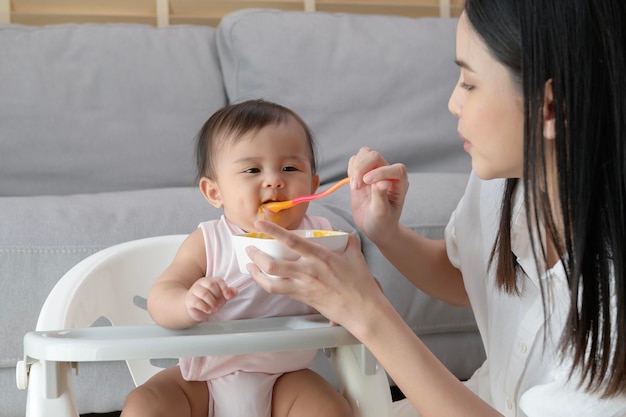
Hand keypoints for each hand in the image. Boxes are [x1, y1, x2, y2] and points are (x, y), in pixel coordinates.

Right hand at [184, 277, 237, 321]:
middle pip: (211, 285)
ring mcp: (194, 291)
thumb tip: (235, 291)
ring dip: (212, 302)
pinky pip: (197, 302)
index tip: (228, 297)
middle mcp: (201, 283)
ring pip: (204, 293)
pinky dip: (205, 307)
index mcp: (210, 281)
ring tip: (214, 309)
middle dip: (217, 296)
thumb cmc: (209, 301)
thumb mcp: (221, 297)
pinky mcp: (189, 300)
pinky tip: (208, 311)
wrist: (195, 308)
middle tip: (219, 304)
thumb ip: (229, 293)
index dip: (225, 289)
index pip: (219, 281)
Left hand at [245, 220, 384, 331]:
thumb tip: (341, 233)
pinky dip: (266, 284)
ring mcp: (303, 287)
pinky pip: (278, 291)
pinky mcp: (302, 298)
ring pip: (271, 282)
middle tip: (249, 248)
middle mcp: (308, 272)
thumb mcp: (355, 255)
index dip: (273, 231)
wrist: (362, 310)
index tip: (260, 223)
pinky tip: (263, 279)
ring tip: (249, 265)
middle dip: (256, 255)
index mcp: (320, 257)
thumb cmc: (361, 284)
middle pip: (273, 264)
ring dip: (256, 273)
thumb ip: (346, 240)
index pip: (291, 241)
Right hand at [347, 147, 408, 244]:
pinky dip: (351, 169)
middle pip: (375, 156)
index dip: (381, 172)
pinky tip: (353, 184)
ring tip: (355, 187)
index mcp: (400, 183)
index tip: (368, 182)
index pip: (395, 169)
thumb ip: (381, 196)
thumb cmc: (383, 223)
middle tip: (356, 187)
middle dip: (362, 168)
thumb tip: (382, 182)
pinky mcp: (362, 175)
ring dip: (355, 167)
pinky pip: (355, 161)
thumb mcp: (382, 213)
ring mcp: (375, 172)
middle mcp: (388, 174)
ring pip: (364, 154)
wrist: (375, 228)